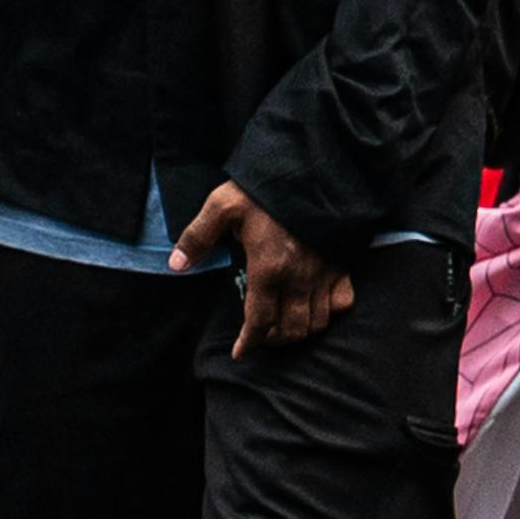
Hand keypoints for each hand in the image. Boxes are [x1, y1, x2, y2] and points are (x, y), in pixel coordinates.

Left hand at [174, 178, 353, 354]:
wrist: (314, 166)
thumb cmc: (266, 187)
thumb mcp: (224, 204)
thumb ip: (198, 236)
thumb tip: (177, 265)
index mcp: (269, 268)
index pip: (259, 321)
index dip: (249, 343)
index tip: (242, 351)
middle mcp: (299, 277)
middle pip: (289, 329)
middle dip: (273, 341)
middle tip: (260, 337)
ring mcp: (324, 272)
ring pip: (316, 322)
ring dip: (299, 332)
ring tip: (284, 328)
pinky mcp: (342, 262)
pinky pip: (342, 301)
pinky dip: (329, 312)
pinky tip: (316, 308)